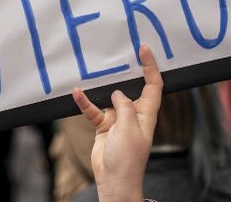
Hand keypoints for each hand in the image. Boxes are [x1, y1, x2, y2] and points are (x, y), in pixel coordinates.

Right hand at [72, 45, 162, 201]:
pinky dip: (85, 102)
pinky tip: (77, 93)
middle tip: (120, 53)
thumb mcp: (129, 128)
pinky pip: (92, 110)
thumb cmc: (128, 158)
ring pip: (108, 97)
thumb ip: (124, 107)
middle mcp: (133, 114)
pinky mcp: (103, 126)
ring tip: (95, 70)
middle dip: (127, 71)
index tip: (144, 50)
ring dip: (101, 87)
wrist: (115, 180)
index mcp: (146, 114)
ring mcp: (117, 119)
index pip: (153, 85)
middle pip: (132, 87)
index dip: (151, 67)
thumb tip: (117, 93)